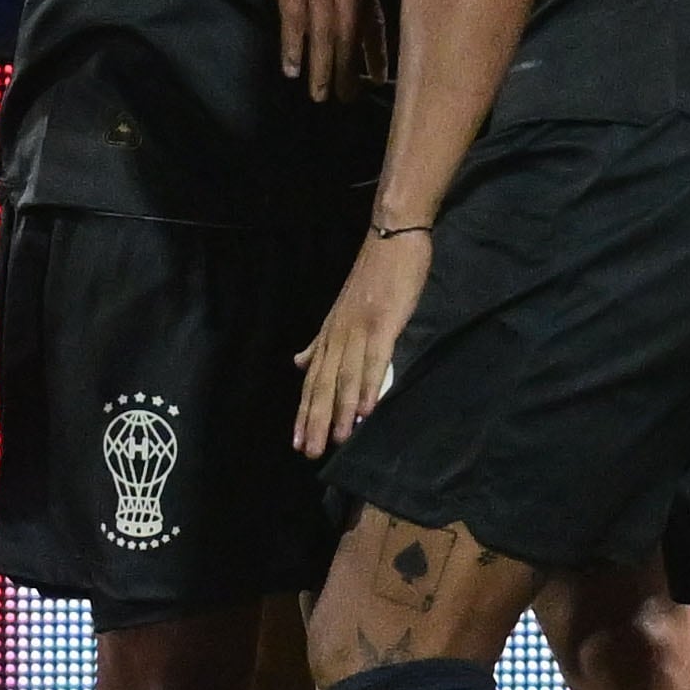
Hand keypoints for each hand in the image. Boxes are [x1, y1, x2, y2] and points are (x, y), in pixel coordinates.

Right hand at [228, 0, 385, 102]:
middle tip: (346, 98)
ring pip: (324, 31)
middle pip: (350, 31)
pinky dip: (293, 47)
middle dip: (349, 69)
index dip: (375, 52)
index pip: (373, 19)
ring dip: (322, 67)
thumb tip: (348, 27)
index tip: (377, 81)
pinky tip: (291, 68)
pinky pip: (294, 21)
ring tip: (319, 94)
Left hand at [293, 229, 432, 456]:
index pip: (312, 379)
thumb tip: (298, 363)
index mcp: (330, 333)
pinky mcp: (383, 322)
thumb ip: (322, 340)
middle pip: (323, 383)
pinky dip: (369, 384)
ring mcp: (360, 328)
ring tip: (338, 441)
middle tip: (310, 452)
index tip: (297, 442)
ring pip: (345, 376)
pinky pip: (374, 359)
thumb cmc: (374, 275)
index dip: (304, 411)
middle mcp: (339, 334)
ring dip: (341, 410)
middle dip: (316, 420)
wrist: (392, 236)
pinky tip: (366, 409)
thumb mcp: (342, 309)